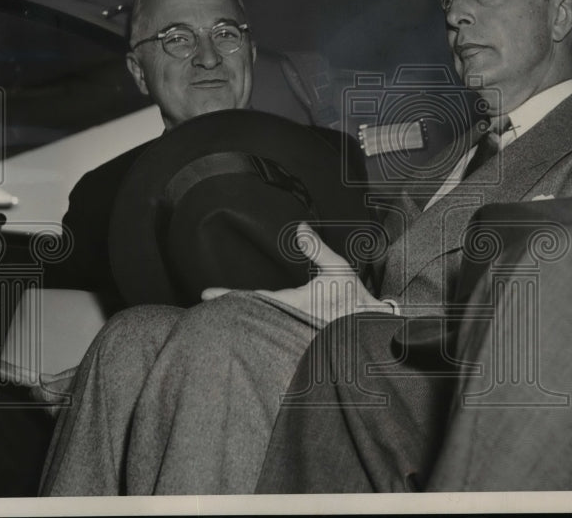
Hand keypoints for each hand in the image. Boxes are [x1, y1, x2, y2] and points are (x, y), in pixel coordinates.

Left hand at [202, 223, 392, 324]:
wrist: (370, 329)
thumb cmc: (354, 299)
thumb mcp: (337, 270)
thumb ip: (317, 249)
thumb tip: (299, 228)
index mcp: (293, 304)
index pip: (254, 298)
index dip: (228, 295)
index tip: (205, 292)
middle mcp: (287, 322)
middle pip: (249, 318)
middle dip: (227, 312)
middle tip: (201, 307)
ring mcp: (290, 335)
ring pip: (259, 329)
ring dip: (241, 323)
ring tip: (218, 316)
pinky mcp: (296, 343)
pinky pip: (272, 336)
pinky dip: (259, 331)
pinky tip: (249, 329)